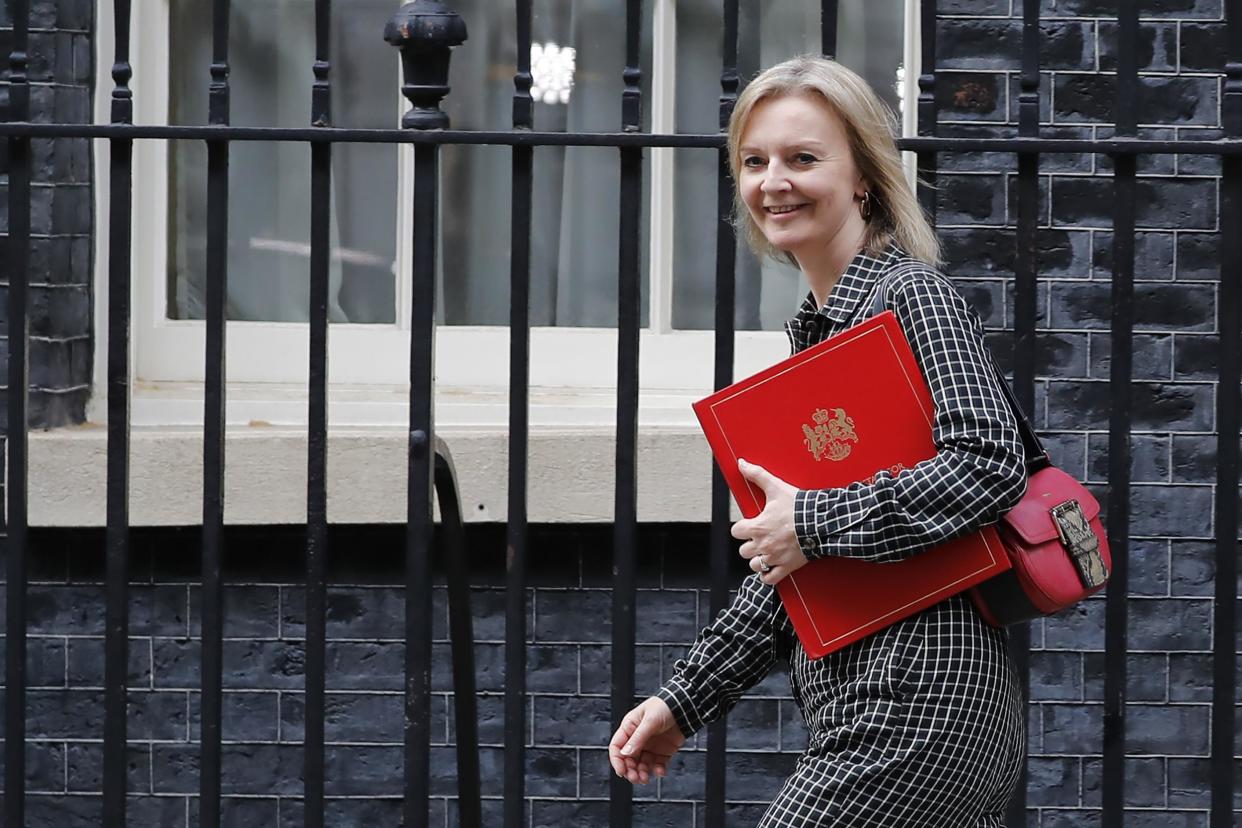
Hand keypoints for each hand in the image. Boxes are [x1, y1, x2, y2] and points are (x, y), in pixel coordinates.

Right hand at [608, 696, 685, 784]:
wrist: (686, 706)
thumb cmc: (665, 706)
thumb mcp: (650, 721)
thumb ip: (638, 738)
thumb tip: (625, 753)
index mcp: (630, 728)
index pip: (617, 746)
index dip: (617, 760)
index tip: (621, 771)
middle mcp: (638, 739)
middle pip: (629, 759)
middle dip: (630, 770)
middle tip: (635, 778)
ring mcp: (650, 746)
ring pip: (642, 765)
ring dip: (642, 773)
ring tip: (645, 778)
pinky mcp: (663, 751)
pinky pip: (657, 765)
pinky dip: (658, 770)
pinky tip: (660, 771)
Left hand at [731, 458, 807, 584]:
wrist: (822, 522)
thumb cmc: (800, 507)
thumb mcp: (776, 487)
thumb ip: (757, 475)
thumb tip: (742, 464)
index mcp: (757, 527)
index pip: (736, 532)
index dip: (741, 528)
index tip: (749, 525)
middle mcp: (763, 545)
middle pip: (744, 550)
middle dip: (750, 544)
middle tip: (760, 538)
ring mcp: (774, 558)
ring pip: (754, 565)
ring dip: (758, 560)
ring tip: (766, 551)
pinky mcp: (786, 567)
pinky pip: (769, 579)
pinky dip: (767, 575)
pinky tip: (770, 568)